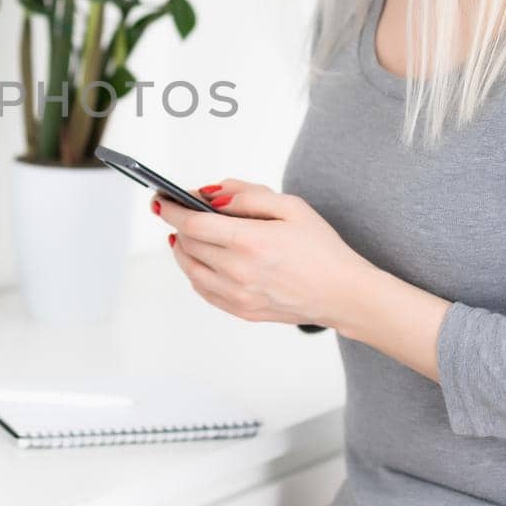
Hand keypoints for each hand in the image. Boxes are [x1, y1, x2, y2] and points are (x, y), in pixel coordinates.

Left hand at [152, 178, 374, 329]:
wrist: (344, 294)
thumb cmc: (322, 249)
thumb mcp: (290, 206)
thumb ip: (246, 195)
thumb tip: (210, 194)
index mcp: (250, 241)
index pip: (193, 223)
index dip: (172, 209)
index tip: (161, 200)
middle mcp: (239, 271)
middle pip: (187, 244)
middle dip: (178, 225)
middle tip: (178, 212)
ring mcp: (238, 295)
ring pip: (190, 269)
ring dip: (182, 249)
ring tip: (186, 234)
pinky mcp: (241, 311)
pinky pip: (203, 290)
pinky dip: (194, 272)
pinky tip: (201, 260)